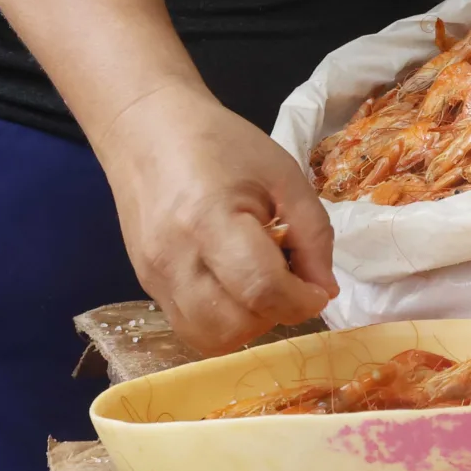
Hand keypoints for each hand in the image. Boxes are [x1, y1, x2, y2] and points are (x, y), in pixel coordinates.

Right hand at [97, 83, 337, 354]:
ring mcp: (153, 278)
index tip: (318, 290)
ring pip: (207, 339)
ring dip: (246, 325)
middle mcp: (173, 258)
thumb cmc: (222, 144)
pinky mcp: (146, 286)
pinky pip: (190, 328)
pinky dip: (222, 321)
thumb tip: (325, 291)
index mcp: (209, 220)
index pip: (260, 288)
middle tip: (288, 283)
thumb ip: (313, 233)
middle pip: (231, 327)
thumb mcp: (283, 174)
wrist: (147, 131)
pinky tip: (235, 286)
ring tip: (260, 285)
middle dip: (273, 316)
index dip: (300, 300)